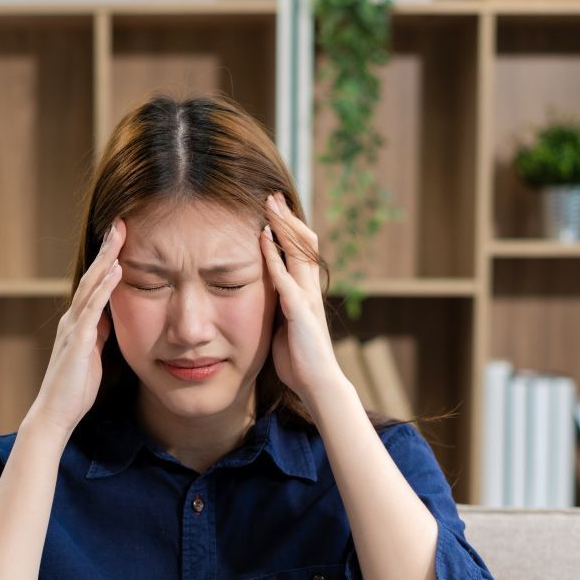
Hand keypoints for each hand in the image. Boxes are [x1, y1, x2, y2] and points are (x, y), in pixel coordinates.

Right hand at [25, 217, 126, 438]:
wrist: (55, 414)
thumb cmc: (74, 388)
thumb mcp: (93, 355)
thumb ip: (99, 334)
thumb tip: (109, 317)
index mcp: (78, 323)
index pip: (94, 285)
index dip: (107, 261)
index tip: (121, 239)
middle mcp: (73, 320)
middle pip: (91, 277)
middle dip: (106, 249)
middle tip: (119, 223)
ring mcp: (73, 329)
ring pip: (90, 286)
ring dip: (106, 260)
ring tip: (119, 235)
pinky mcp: (77, 342)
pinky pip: (92, 309)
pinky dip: (104, 288)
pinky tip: (116, 270)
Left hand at [261, 191, 344, 412]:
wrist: (317, 384)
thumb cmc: (298, 360)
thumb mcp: (284, 327)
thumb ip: (278, 309)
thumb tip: (264, 299)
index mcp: (305, 292)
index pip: (300, 251)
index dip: (288, 229)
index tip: (273, 209)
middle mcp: (309, 289)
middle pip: (303, 242)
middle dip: (287, 218)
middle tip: (272, 195)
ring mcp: (306, 298)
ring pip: (298, 252)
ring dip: (283, 227)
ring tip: (269, 204)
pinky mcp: (299, 311)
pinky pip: (285, 277)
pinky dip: (274, 256)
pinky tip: (263, 238)